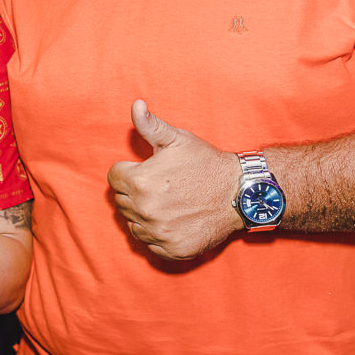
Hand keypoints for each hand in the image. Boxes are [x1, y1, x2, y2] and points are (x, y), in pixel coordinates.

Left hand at [106, 99, 241, 259]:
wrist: (240, 193)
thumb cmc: (206, 163)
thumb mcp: (177, 139)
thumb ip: (150, 124)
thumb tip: (136, 104)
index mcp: (140, 181)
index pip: (113, 178)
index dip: (129, 171)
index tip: (148, 170)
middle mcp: (145, 210)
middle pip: (120, 201)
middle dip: (134, 192)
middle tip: (159, 186)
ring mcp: (159, 232)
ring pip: (132, 223)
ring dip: (142, 214)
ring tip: (166, 203)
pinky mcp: (173, 249)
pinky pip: (150, 244)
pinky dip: (157, 234)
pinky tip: (172, 221)